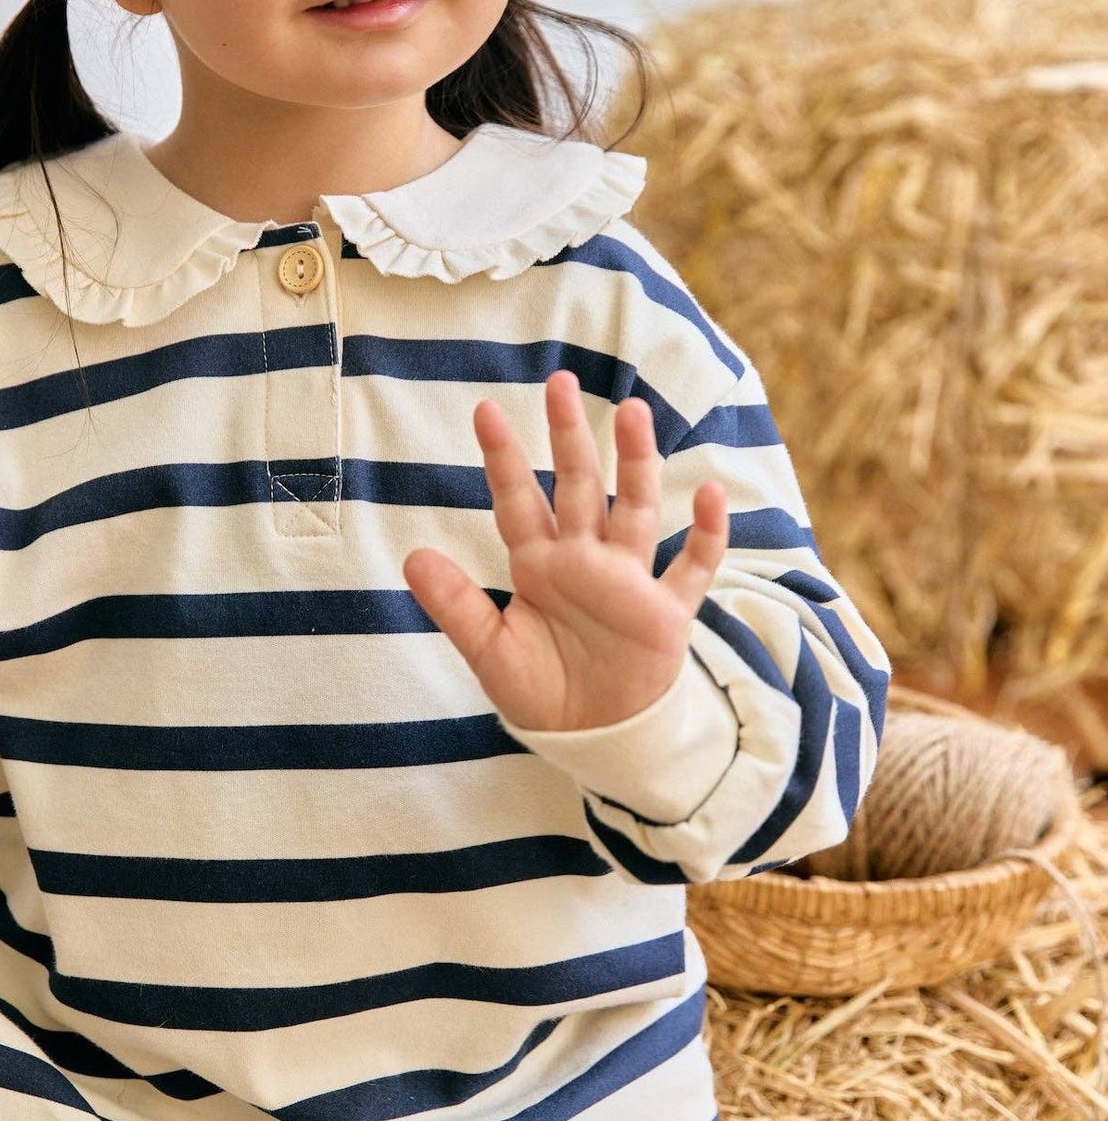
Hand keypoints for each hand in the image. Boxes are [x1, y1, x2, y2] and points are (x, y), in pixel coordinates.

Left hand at [401, 369, 728, 733]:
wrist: (594, 738)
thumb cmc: (542, 691)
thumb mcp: (489, 651)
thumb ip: (454, 604)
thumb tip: (410, 555)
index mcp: (539, 565)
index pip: (518, 500)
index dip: (503, 457)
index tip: (485, 410)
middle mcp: (585, 560)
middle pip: (578, 485)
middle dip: (569, 435)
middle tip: (560, 381)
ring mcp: (629, 580)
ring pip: (635, 508)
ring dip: (635, 462)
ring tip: (632, 412)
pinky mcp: (666, 612)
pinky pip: (691, 567)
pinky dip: (705, 534)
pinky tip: (710, 495)